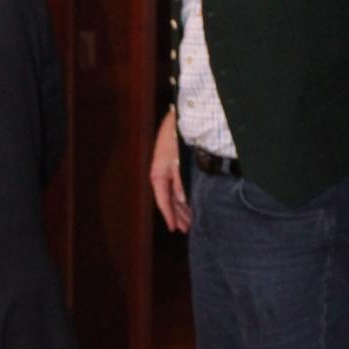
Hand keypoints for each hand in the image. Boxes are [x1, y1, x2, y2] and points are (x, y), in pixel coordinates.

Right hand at [149, 109, 190, 232]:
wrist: (180, 119)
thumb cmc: (176, 139)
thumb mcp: (178, 163)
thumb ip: (180, 183)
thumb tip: (181, 200)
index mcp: (158, 175)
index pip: (163, 202)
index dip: (170, 217)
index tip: (175, 229)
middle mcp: (161, 175)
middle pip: (169, 200)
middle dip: (178, 215)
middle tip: (187, 228)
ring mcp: (167, 170)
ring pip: (174, 194)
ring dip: (182, 207)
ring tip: (190, 219)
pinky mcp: (173, 165)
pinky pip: (177, 186)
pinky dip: (184, 196)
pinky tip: (190, 202)